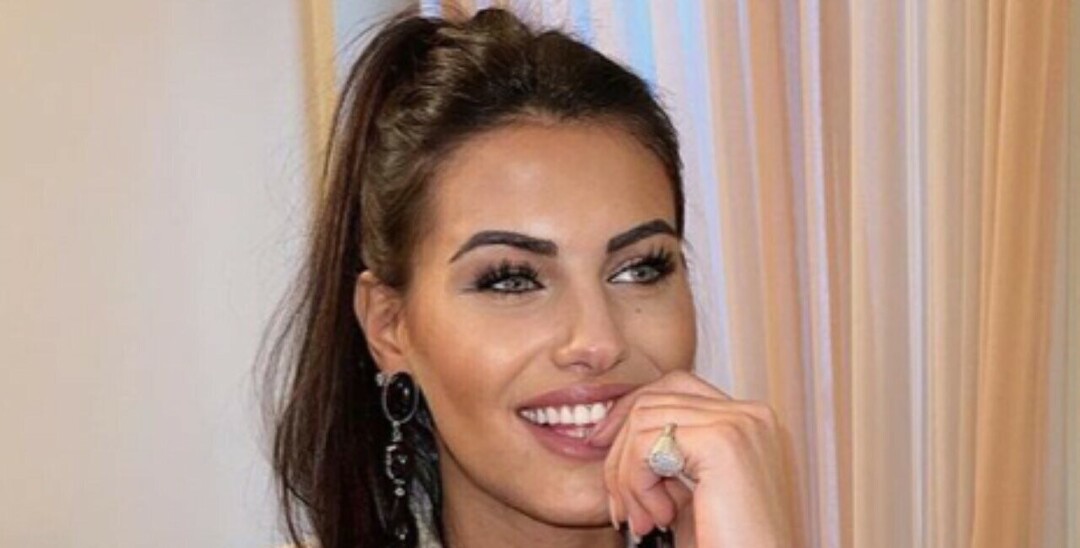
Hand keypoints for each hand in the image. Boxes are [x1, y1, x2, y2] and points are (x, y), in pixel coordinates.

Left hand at [587, 371, 794, 546]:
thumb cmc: (726, 546)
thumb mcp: (688, 492)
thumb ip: (664, 455)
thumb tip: (610, 429)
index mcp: (750, 421)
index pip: (676, 386)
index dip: (630, 410)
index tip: (599, 443)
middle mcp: (751, 414)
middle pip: (653, 399)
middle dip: (621, 452)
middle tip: (623, 506)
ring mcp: (739, 422)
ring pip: (643, 420)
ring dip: (628, 477)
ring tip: (644, 520)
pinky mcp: (722, 441)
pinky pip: (645, 443)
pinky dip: (636, 482)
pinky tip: (658, 517)